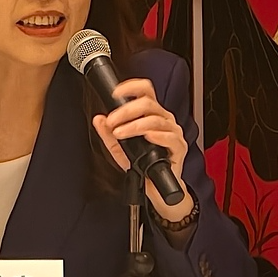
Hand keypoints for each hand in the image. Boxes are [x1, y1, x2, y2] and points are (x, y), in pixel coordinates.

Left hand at [92, 78, 193, 223]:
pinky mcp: (179, 147)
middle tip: (112, 121)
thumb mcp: (120, 150)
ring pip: (155, 120)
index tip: (115, 93)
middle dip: (126, 111)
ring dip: (135, 126)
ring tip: (120, 133)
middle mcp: (164, 119)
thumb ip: (108, 135)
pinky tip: (147, 137)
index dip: (132, 87)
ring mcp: (173, 132)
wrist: (156, 189)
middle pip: (148, 104)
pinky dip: (157, 136)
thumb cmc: (144, 166)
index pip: (146, 92)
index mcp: (153, 114)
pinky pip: (170, 137)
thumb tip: (99, 119)